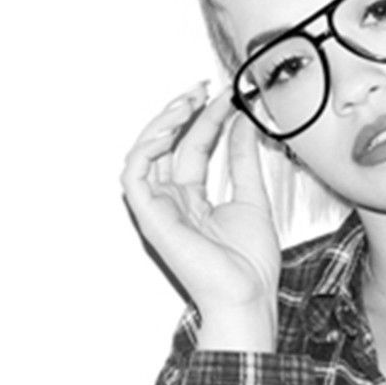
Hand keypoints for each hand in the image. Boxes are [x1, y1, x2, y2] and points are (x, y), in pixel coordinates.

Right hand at [121, 84, 280, 347]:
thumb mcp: (252, 198)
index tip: (226, 96)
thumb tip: (243, 123)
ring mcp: (158, 210)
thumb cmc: (250, 264)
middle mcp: (171, 202)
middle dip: (180, 112)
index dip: (206, 119)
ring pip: (144, 154)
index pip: (192, 147)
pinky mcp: (149, 218)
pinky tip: (170, 129)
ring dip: (162, 124)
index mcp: (192, 200)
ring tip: (186, 102)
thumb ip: (244, 160)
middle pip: (167, 146)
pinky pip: (133, 176)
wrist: (247, 295)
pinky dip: (146, 149)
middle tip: (202, 89)